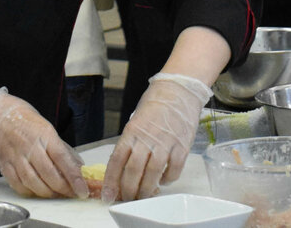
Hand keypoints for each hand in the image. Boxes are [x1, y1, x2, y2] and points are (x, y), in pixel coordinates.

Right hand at [0, 88, 85, 198]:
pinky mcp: (4, 165)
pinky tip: (37, 191)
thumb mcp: (46, 127)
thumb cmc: (22, 119)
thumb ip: (61, 148)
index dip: (74, 177)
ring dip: (47, 193)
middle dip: (63, 189)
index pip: (62, 159)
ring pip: (34, 183)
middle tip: (71, 194)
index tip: (82, 190)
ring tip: (56, 194)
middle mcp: (29, 146)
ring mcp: (15, 156)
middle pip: (49, 175)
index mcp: (44, 134)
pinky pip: (18, 185)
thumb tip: (77, 167)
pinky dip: (30, 192)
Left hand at [103, 73, 210, 202]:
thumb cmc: (155, 104)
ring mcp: (165, 143)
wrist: (179, 90)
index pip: (117, 160)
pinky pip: (174, 170)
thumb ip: (131, 142)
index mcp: (132, 132)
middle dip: (128, 190)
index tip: (108, 195)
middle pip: (133, 171)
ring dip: (147, 190)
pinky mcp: (182, 146)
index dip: (111, 181)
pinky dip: (168, 179)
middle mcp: (146, 138)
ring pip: (152, 174)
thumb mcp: (136, 121)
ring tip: (144, 196)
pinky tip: (164, 180)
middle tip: (127, 199)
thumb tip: (123, 167)